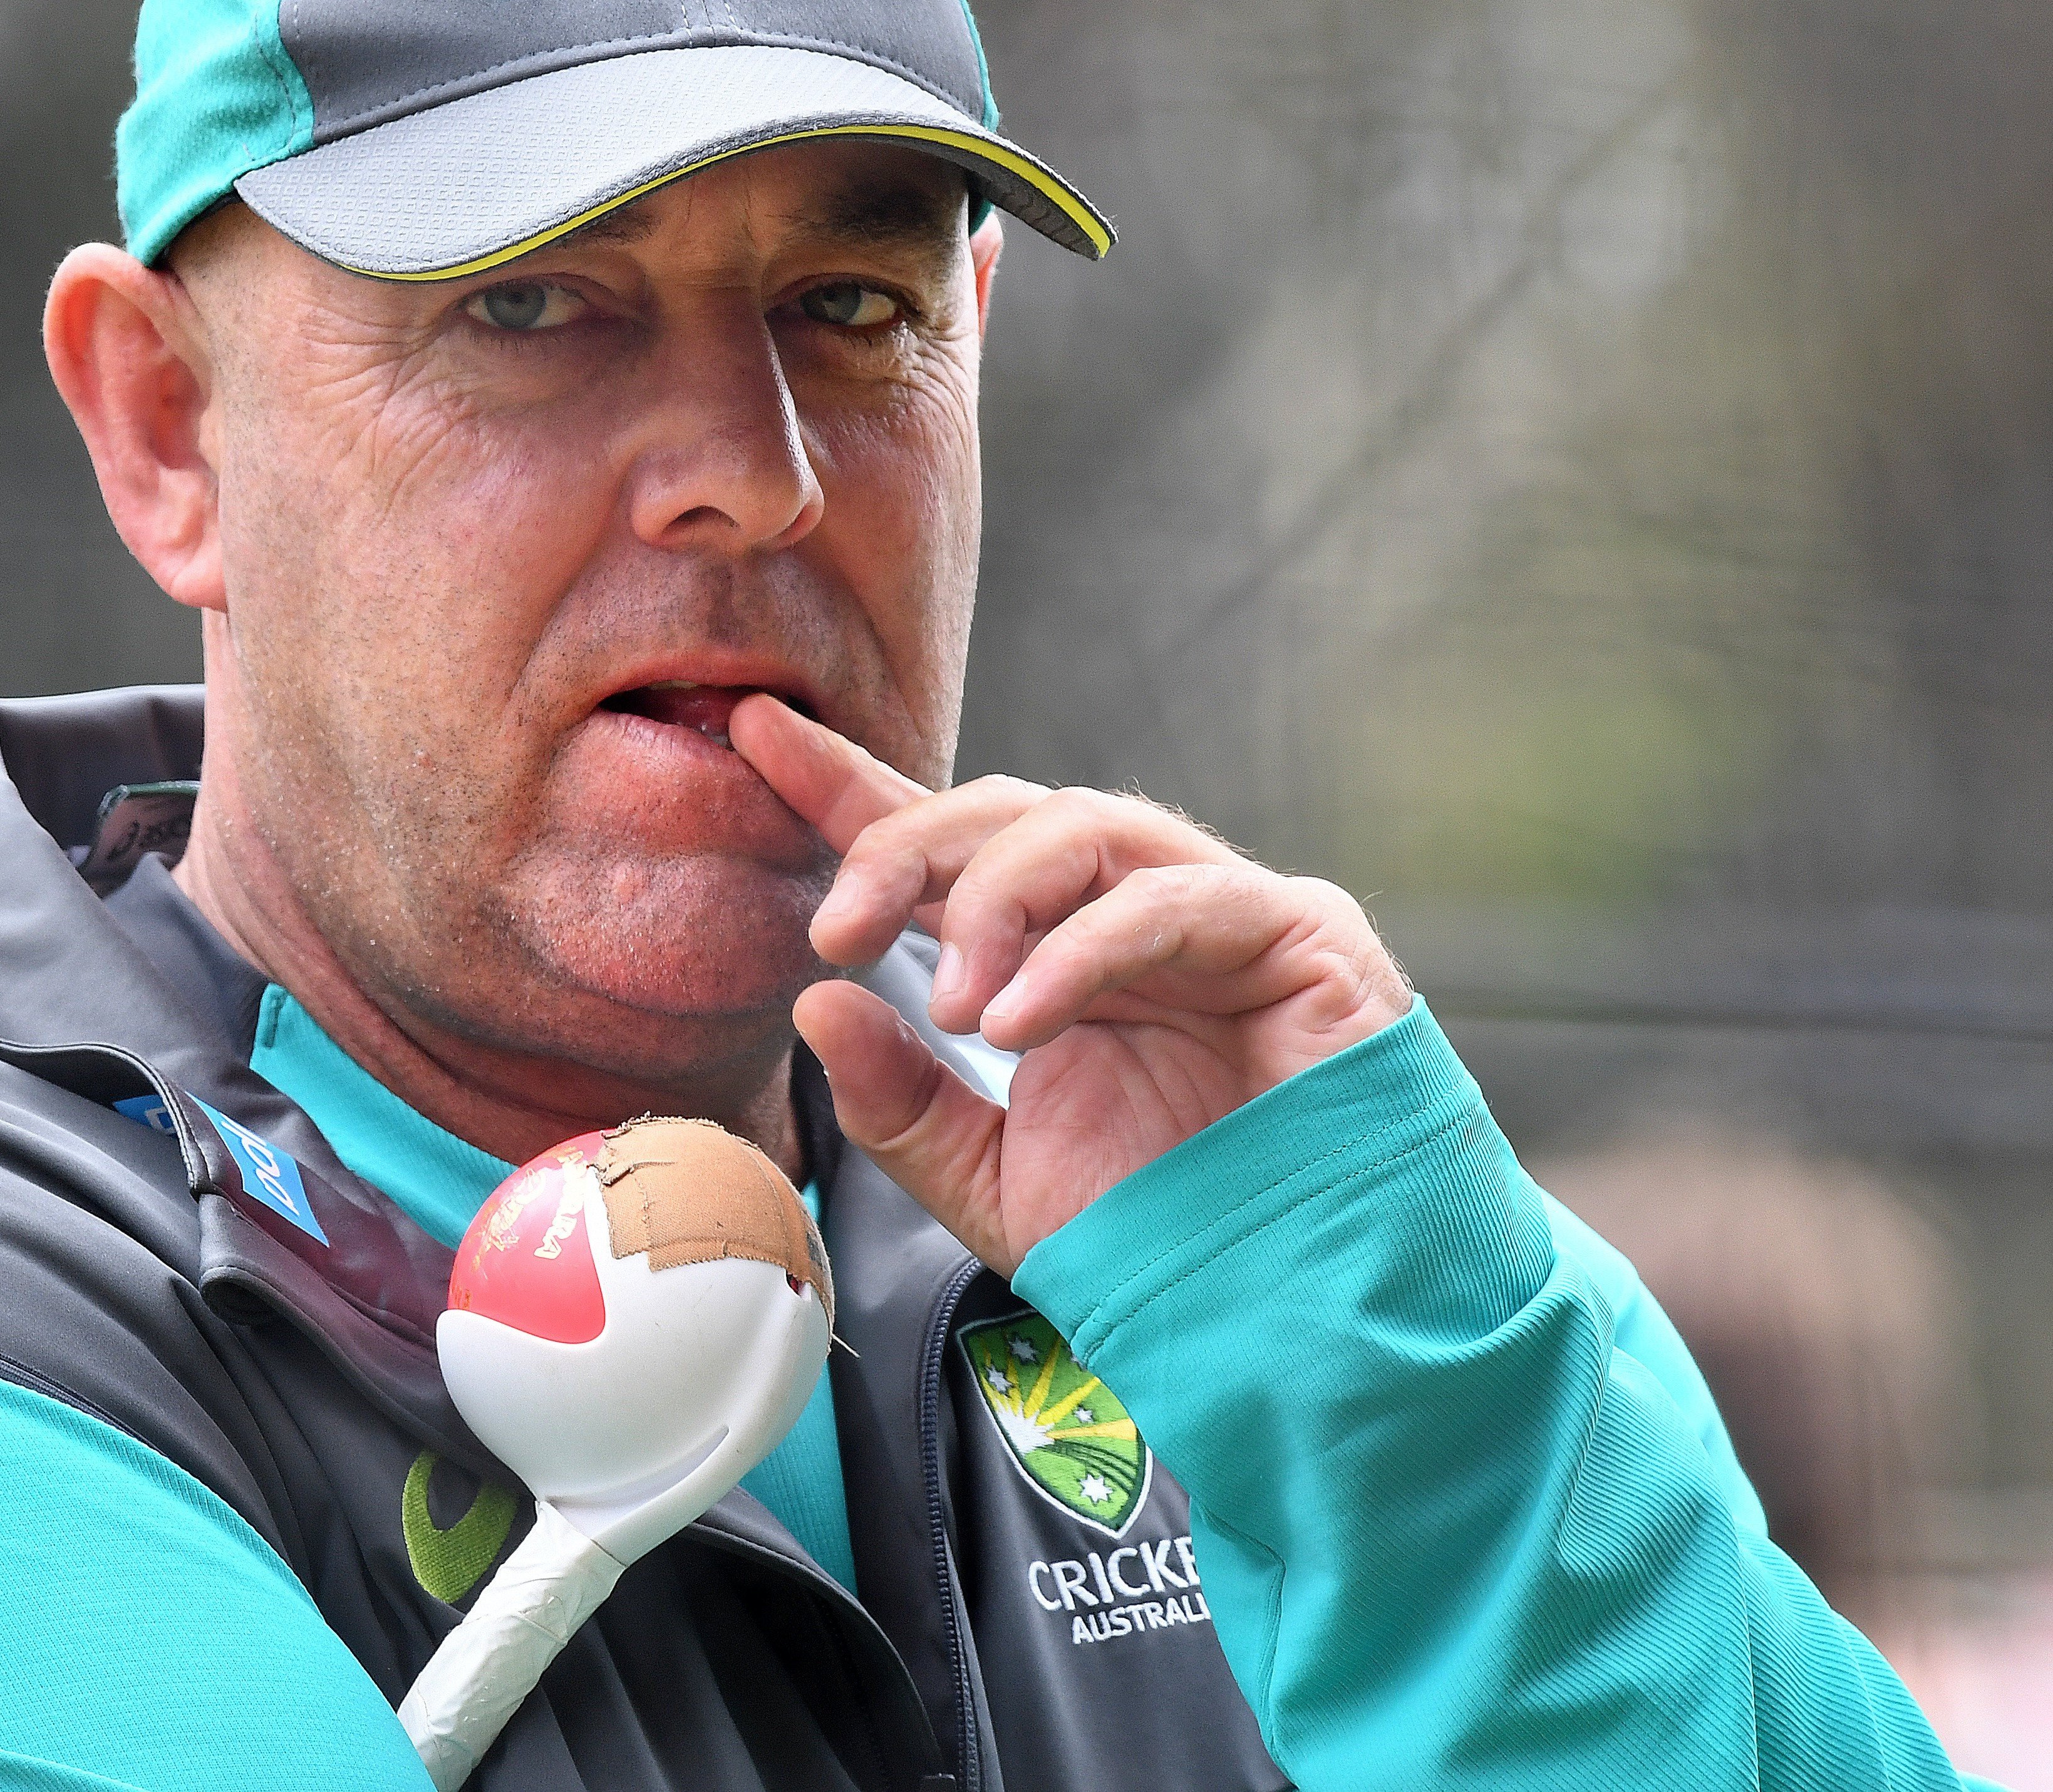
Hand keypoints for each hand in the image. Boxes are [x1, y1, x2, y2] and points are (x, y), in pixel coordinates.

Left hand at [731, 694, 1412, 1275]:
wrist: (1300, 1317)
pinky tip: (1022, 1019)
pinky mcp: (1300, 933)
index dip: (850, 784)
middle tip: (836, 930)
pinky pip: (1173, 900)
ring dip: (995, 900)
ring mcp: (1220, 913)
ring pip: (1084, 828)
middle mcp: (1132, 914)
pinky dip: (1084, 950)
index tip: (752, 734)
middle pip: (1003, 813)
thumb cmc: (1169, 1243)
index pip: (944, 846)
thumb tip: (816, 1003)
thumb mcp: (992, 1185)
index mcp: (1056, 958)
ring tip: (958, 1005)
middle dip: (904, 848)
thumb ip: (899, 1104)